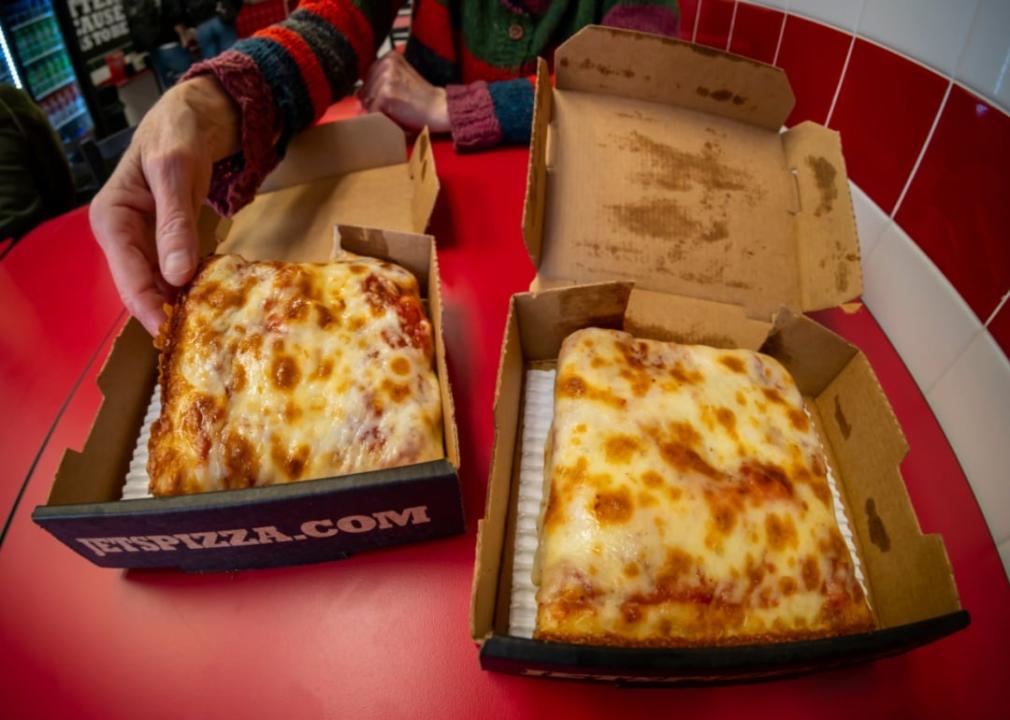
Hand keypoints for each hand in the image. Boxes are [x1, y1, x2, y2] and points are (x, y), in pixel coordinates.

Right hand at [90, 76, 239, 335]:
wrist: (194, 117)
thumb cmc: (177, 135)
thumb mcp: (176, 172)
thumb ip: (175, 223)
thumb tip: (176, 276)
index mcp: (112, 220)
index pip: (128, 277)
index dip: (150, 308)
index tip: (174, 335)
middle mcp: (123, 236)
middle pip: (143, 288)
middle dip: (168, 313)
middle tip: (200, 341)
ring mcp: (146, 241)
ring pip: (162, 285)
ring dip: (183, 305)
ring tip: (211, 329)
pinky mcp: (168, 243)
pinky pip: (179, 274)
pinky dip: (195, 288)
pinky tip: (216, 304)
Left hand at [359, 51, 448, 132]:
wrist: (438, 108)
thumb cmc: (420, 98)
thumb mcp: (400, 79)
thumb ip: (380, 81)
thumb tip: (357, 95)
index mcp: (390, 57)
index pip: (368, 76)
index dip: (374, 91)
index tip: (389, 98)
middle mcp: (387, 63)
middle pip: (365, 88)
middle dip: (374, 101)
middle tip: (394, 106)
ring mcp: (386, 78)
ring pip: (367, 100)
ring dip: (378, 110)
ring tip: (396, 110)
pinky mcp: (386, 94)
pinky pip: (372, 110)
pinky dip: (380, 117)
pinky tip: (395, 115)